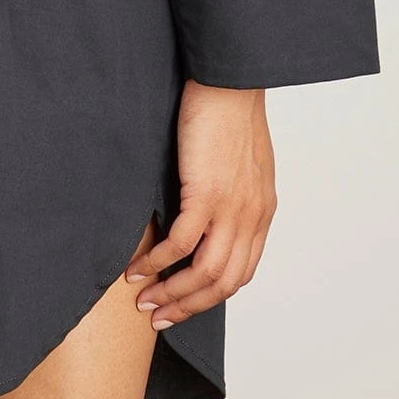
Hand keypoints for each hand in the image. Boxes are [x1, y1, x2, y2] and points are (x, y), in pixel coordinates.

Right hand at [123, 80, 276, 328]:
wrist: (231, 82)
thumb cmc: (229, 112)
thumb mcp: (242, 163)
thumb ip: (233, 193)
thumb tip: (209, 214)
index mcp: (261, 213)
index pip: (240, 273)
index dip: (210, 296)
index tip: (181, 304)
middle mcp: (251, 218)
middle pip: (223, 284)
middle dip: (188, 306)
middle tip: (158, 315)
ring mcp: (231, 209)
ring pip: (204, 273)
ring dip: (171, 293)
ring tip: (143, 300)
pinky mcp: (206, 194)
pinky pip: (181, 243)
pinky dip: (158, 262)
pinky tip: (137, 268)